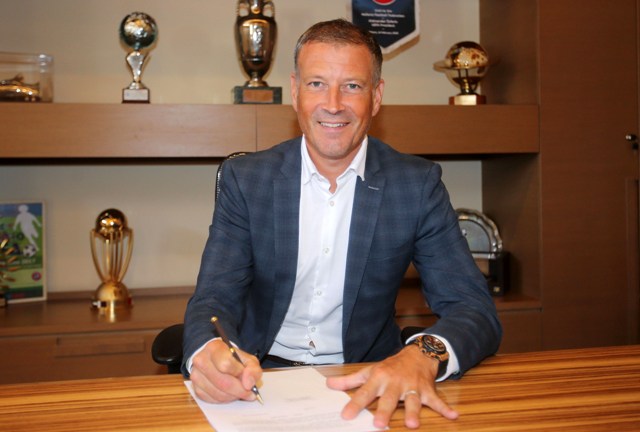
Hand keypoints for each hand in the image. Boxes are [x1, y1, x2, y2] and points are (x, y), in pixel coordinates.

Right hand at [190, 339, 261, 403]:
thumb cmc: (233, 359)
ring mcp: (196, 375)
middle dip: (240, 390)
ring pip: (218, 394)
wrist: (217, 360)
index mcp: (214, 348)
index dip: (239, 373)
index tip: (247, 376)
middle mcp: (201, 360)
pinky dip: (225, 399)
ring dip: (233, 396)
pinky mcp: (196, 388)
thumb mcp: (247, 359)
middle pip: (223, 382)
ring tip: (239, 391)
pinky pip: (213, 400)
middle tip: (249, 392)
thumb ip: (253, 369)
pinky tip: (230, 393)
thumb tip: (248, 384)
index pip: (226, 364)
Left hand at [326, 345, 458, 428]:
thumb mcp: (369, 371)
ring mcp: (412, 387)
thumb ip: (350, 381)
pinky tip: (453, 416)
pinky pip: (437, 400)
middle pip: (389, 399)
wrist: (416, 354)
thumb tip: (329, 385)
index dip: (355, 404)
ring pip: (413, 401)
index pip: (365, 393)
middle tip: (378, 424)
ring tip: (412, 424)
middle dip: (385, 411)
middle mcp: (395, 383)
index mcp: (379, 379)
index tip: (346, 415)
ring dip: (414, 412)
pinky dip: (446, 408)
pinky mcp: (427, 390)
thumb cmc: (390, 367)